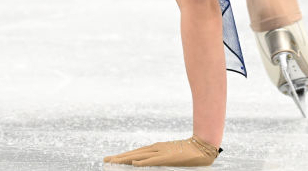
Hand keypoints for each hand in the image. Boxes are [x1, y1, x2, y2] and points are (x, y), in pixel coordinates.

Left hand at [103, 135, 220, 166]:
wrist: (202, 146)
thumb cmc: (188, 151)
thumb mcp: (170, 155)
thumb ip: (159, 158)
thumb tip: (144, 161)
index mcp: (156, 148)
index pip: (136, 153)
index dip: (123, 156)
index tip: (111, 158)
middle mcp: (156, 149)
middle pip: (134, 153)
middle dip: (119, 157)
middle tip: (105, 159)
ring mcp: (161, 152)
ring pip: (140, 155)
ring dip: (125, 158)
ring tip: (113, 161)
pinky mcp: (168, 157)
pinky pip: (153, 160)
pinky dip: (143, 161)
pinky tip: (133, 163)